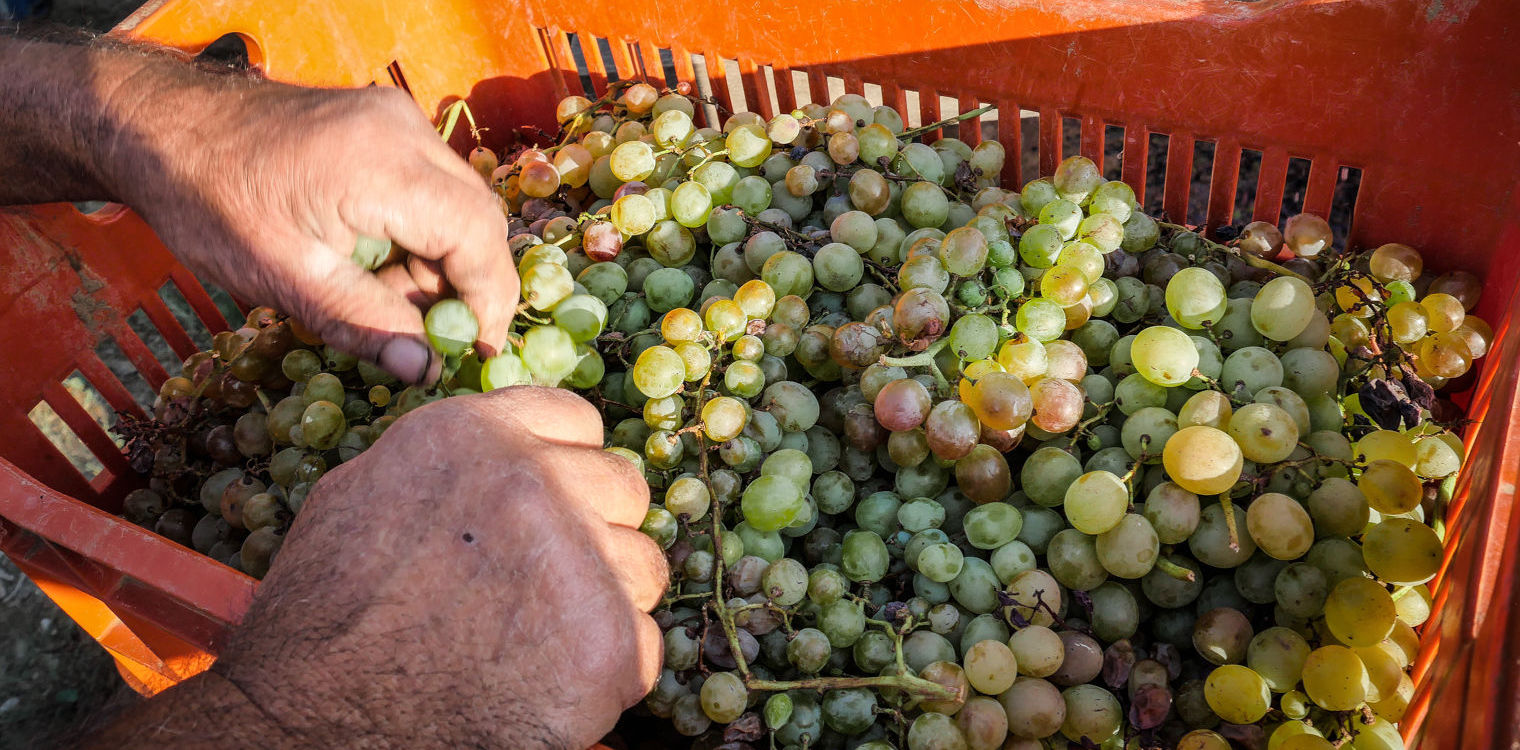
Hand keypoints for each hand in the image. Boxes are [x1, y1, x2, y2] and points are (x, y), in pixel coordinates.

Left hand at [115, 78, 516, 383]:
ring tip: (384, 298)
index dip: (488, 302)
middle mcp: (404, 131)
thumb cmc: (209, 202)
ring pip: (460, 204)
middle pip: (479, 219)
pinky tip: (376, 262)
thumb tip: (426, 372)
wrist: (159, 127)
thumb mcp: (283, 277)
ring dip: (442, 262)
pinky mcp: (387, 122)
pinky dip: (423, 232)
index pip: (477, 237)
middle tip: (429, 336)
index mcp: (382, 167)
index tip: (473, 354)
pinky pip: (434, 186)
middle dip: (466, 285)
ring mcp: (398, 120)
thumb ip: (362, 322)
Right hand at [208, 387, 665, 747]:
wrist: (316, 726)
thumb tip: (499, 447)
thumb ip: (444, 460)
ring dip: (605, 600)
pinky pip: (644, 644)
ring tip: (537, 640)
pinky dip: (607, 673)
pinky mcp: (608, 641)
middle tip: (542, 583)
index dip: (564, 465)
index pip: (574, 420)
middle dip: (594, 529)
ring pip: (643, 565)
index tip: (550, 504)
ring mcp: (579, 559)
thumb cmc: (322, 621)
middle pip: (622, 487)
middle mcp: (536, 481)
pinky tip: (545, 685)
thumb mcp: (358, 497)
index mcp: (475, 436)